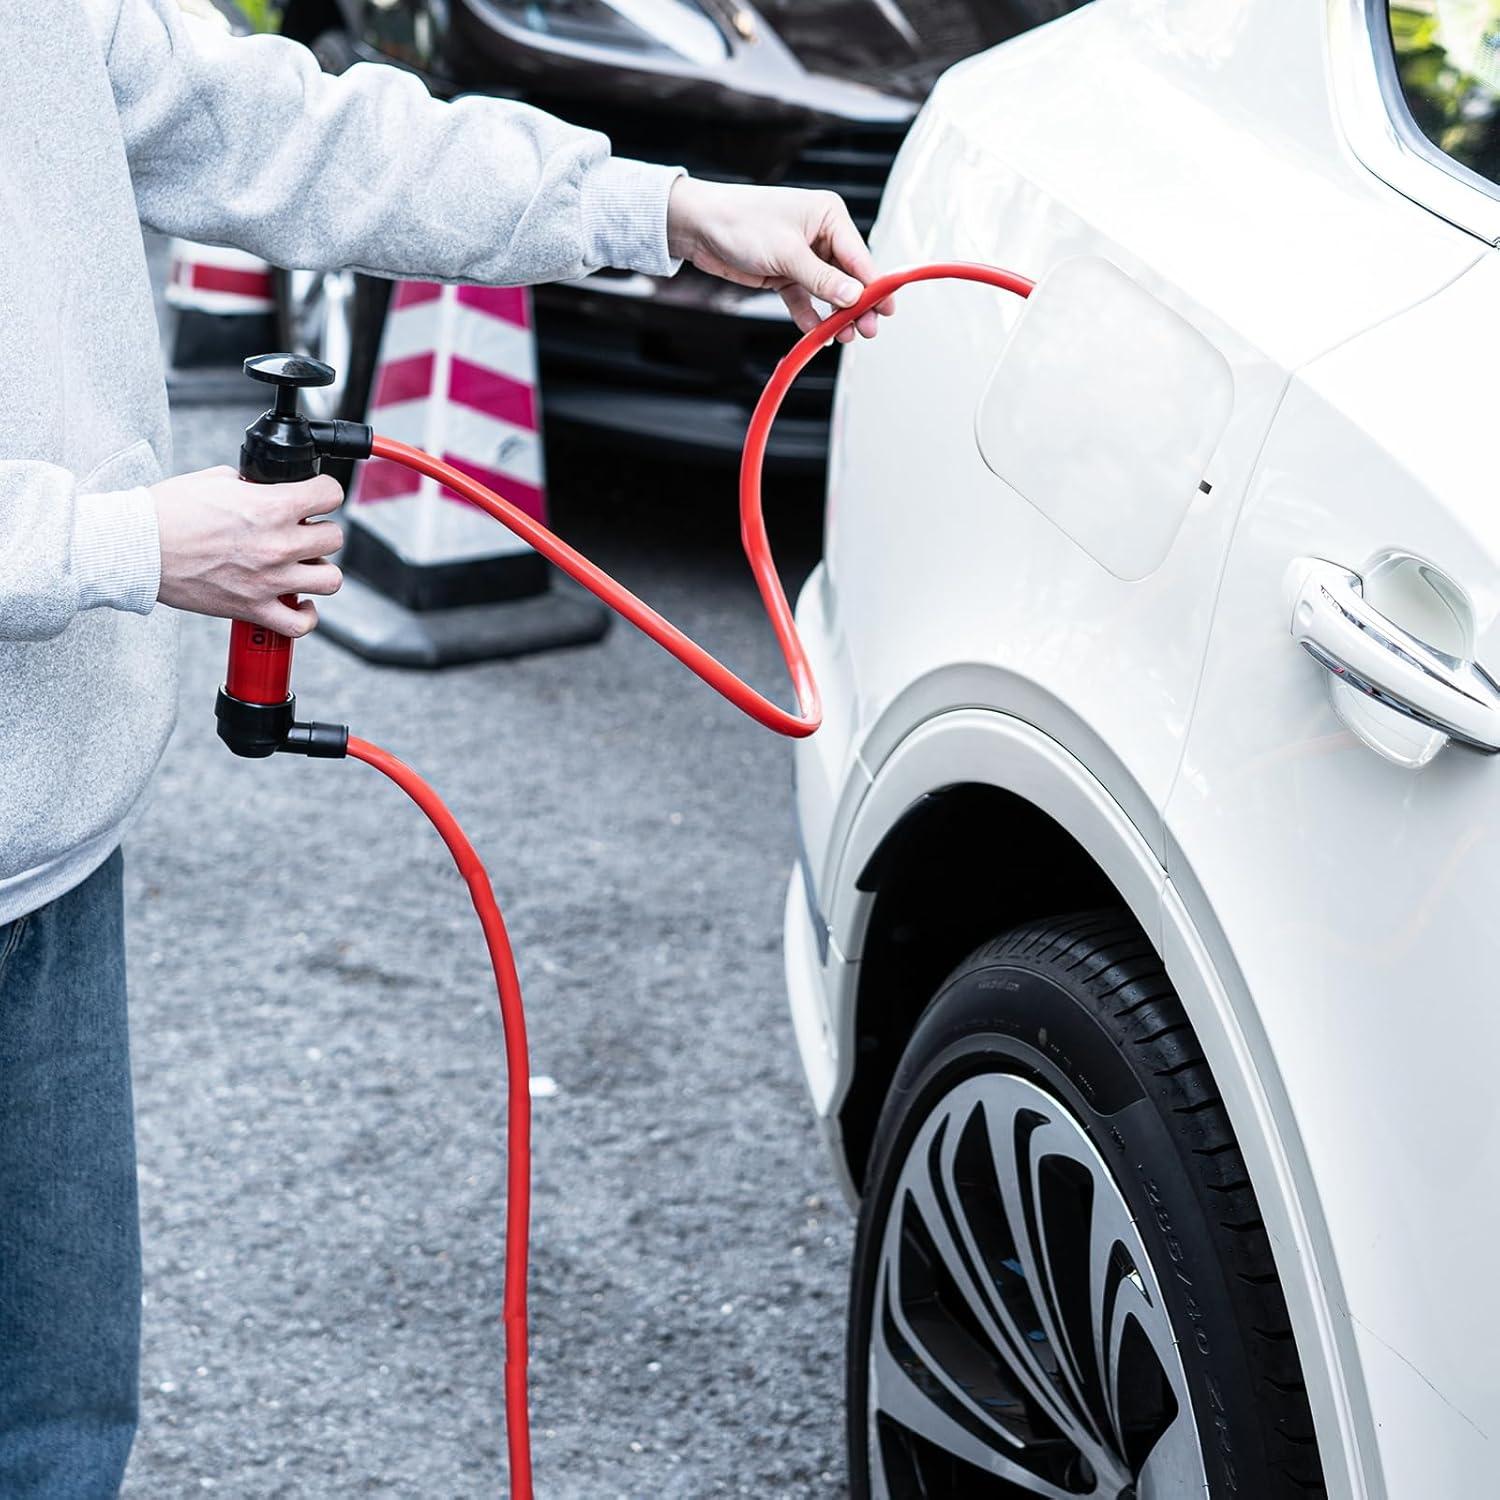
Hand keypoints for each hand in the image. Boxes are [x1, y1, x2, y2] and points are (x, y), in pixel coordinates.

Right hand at [152, 467, 343, 635]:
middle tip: (300, 532)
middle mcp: (277, 544)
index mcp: (272, 507)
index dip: (324, 492)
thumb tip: (268, 488)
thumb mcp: (218, 479)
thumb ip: (254, 484)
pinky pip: (301, 624)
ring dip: (319, 571)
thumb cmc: (169, 512)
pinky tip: (299, 602)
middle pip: (334, 538)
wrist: (138, 547)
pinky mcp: (253, 608)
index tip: (316, 496)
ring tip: (301, 565)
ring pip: (330, 580)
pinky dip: (306, 616)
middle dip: (319, 531)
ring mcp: (269, 580)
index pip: (331, 494)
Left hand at [666, 178, 894, 344]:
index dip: (874, 286)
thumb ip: (822, 278)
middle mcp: (819, 235)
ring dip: (836, 315)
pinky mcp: (785, 274)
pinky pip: (805, 300)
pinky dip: (811, 317)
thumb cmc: (740, 222)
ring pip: (828, 292)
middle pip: (848, 277)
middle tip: (866, 330)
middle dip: (857, 305)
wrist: (700, 227)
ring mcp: (803, 257)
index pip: (860, 256)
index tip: (885, 310)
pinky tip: (817, 333)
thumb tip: (854, 296)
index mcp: (828, 216)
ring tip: (843, 335)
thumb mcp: (787, 253)